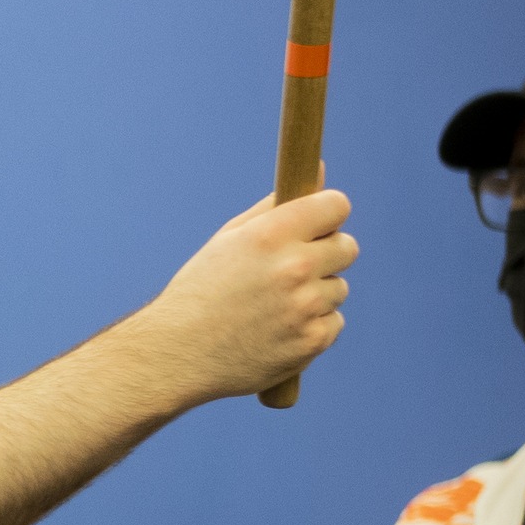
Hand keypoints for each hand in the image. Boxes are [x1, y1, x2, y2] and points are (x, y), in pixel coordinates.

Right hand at [139, 188, 356, 405]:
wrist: (177, 354)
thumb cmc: (201, 291)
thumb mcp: (230, 239)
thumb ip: (277, 205)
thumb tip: (319, 170)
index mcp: (269, 235)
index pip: (336, 206)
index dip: (327, 215)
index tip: (317, 225)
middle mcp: (293, 268)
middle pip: (347, 247)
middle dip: (326, 254)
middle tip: (292, 271)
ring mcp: (305, 307)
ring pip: (338, 288)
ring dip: (315, 295)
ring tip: (273, 308)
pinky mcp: (312, 341)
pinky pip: (333, 322)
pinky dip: (312, 327)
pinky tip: (278, 331)